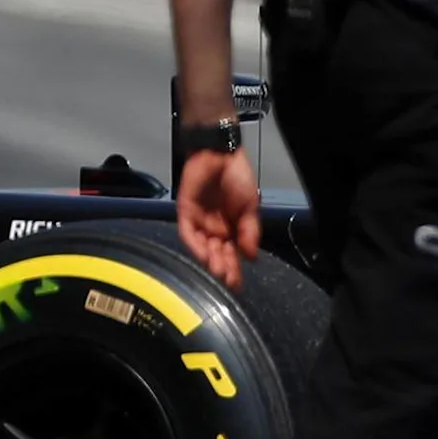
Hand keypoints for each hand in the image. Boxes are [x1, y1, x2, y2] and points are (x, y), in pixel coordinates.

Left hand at [176, 148, 260, 289]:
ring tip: (218, 272)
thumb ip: (250, 231)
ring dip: (209, 261)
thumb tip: (251, 257)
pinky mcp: (186, 213)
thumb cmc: (237, 176)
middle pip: (216, 255)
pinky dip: (196, 246)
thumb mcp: (250, 207)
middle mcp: (214, 228)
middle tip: (228, 282)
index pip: (232, 255)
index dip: (235, 270)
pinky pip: (188, 234)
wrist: (221, 153)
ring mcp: (199, 221)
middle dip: (223, 269)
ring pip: (202, 248)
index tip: (238, 285)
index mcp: (231, 228)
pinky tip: (205, 255)